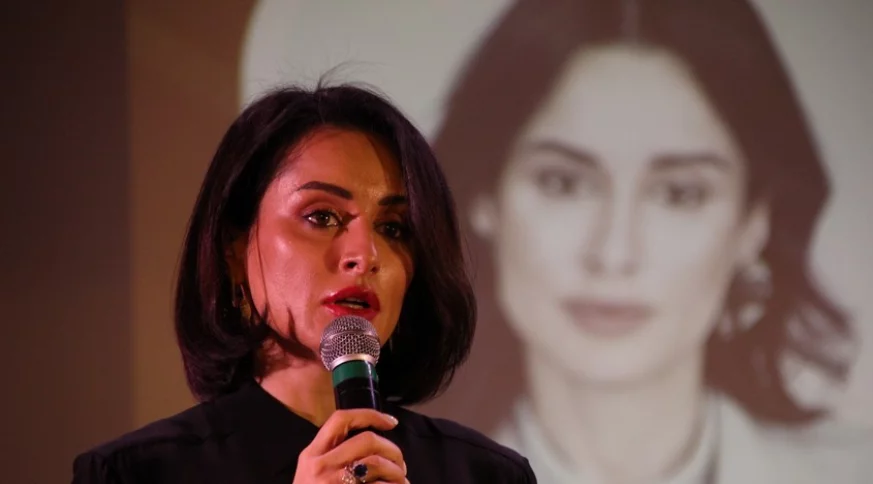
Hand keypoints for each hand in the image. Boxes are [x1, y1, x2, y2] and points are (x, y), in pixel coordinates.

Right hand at [293, 409, 409, 482]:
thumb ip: (333, 457)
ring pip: (378, 463)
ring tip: (401, 480)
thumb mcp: (311, 476)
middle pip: (367, 440)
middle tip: (400, 462)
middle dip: (392, 448)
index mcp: (311, 455)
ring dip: (397, 471)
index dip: (369, 415)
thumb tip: (374, 442)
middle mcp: (320, 467)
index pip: (340, 420)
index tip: (390, 422)